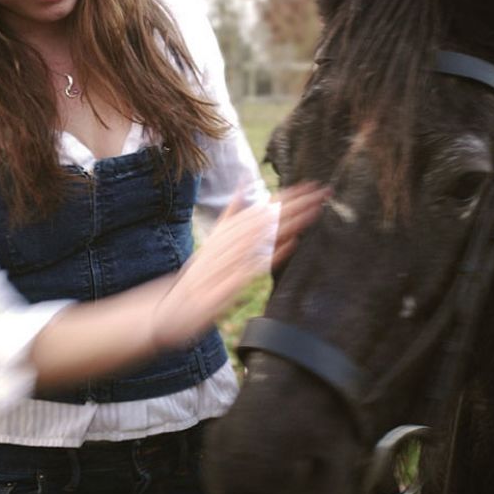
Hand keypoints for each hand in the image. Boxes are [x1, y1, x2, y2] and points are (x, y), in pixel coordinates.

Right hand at [150, 182, 327, 348]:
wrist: (170, 309)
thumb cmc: (198, 275)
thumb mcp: (213, 239)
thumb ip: (231, 213)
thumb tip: (244, 184)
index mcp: (227, 231)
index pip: (262, 209)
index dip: (288, 196)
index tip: (312, 185)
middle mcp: (227, 243)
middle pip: (266, 219)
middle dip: (296, 204)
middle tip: (323, 191)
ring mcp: (226, 264)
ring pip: (263, 237)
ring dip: (289, 223)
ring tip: (314, 210)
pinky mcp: (226, 286)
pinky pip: (253, 268)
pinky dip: (272, 255)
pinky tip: (292, 245)